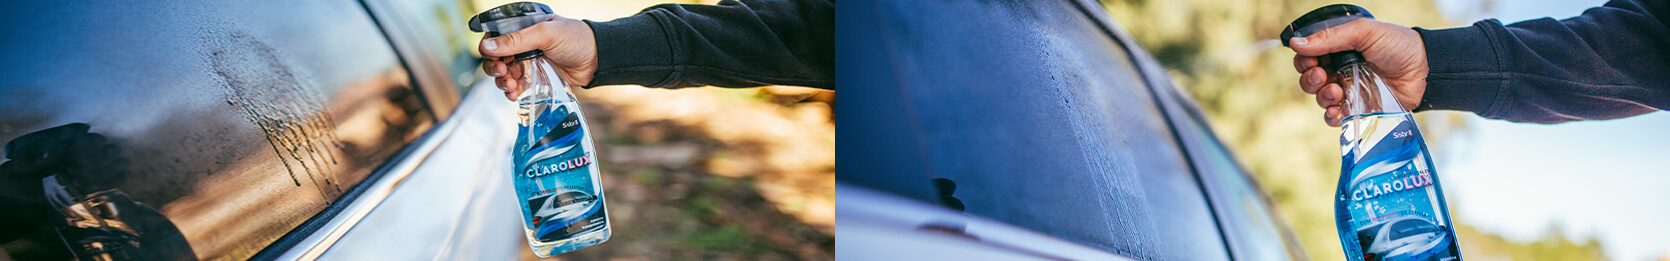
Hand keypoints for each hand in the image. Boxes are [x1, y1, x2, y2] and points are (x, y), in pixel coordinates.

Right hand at [480, 16, 597, 100]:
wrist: (597, 59)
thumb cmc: (575, 38)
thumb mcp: (545, 34)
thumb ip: (516, 40)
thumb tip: (486, 46)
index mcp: (522, 28)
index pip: (495, 36)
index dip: (489, 47)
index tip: (492, 57)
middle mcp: (522, 45)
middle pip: (496, 57)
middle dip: (494, 67)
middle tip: (501, 72)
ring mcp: (528, 62)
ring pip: (504, 74)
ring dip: (502, 81)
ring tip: (510, 86)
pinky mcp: (535, 78)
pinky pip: (517, 86)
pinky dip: (512, 91)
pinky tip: (514, 94)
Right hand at [1289, 18, 1427, 126]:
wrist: (1425, 69)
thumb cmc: (1397, 45)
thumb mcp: (1363, 32)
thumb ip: (1329, 38)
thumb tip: (1296, 43)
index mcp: (1337, 50)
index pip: (1308, 58)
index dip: (1304, 62)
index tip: (1311, 62)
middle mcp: (1339, 70)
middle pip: (1309, 79)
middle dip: (1310, 80)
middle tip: (1322, 76)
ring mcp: (1348, 91)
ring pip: (1320, 99)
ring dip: (1321, 96)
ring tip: (1336, 91)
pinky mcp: (1358, 109)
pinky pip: (1335, 117)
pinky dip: (1330, 116)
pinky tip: (1336, 111)